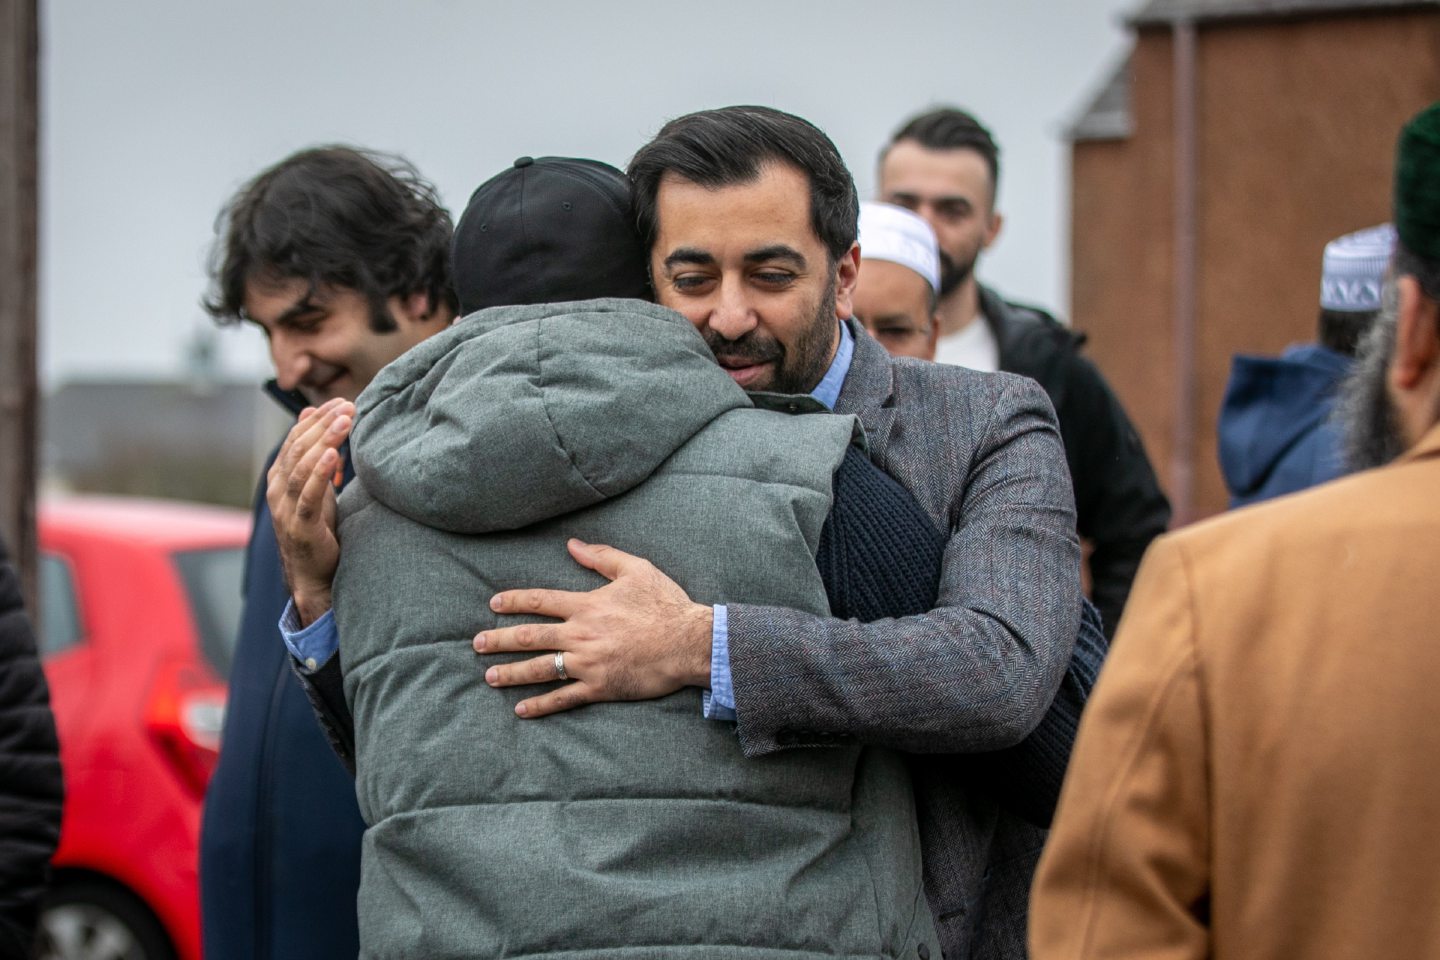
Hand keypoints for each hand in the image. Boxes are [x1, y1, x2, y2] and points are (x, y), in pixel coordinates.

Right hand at [267, 398, 353, 625]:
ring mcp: (286, 508)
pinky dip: (319, 473)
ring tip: (345, 422)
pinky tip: (332, 455)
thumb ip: (314, 454)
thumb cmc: (317, 527)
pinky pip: (309, 495)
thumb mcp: (316, 486)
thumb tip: (314, 416)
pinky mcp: (300, 526)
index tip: (341, 402)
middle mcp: (278, 490)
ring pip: (302, 466)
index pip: (295, 439)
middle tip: (348, 406)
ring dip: (324, 441)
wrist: (312, 575)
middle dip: (323, 424)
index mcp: (280, 477)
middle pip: (298, 448)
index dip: (316, 419)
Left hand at [474, 539, 713, 717]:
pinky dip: (541, 705)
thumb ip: (602, 557)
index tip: (494, 604)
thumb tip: (572, 545)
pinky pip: (563, 698)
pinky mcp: (599, 687)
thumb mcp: (636, 569)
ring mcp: (587, 663)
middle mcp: (580, 634)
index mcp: (587, 605)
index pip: (540, 602)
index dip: (514, 602)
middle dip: (499, 640)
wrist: (689, 642)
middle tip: (477, 643)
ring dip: (511, 673)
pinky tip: (521, 709)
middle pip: (530, 637)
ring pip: (539, 669)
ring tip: (490, 676)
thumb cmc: (665, 604)